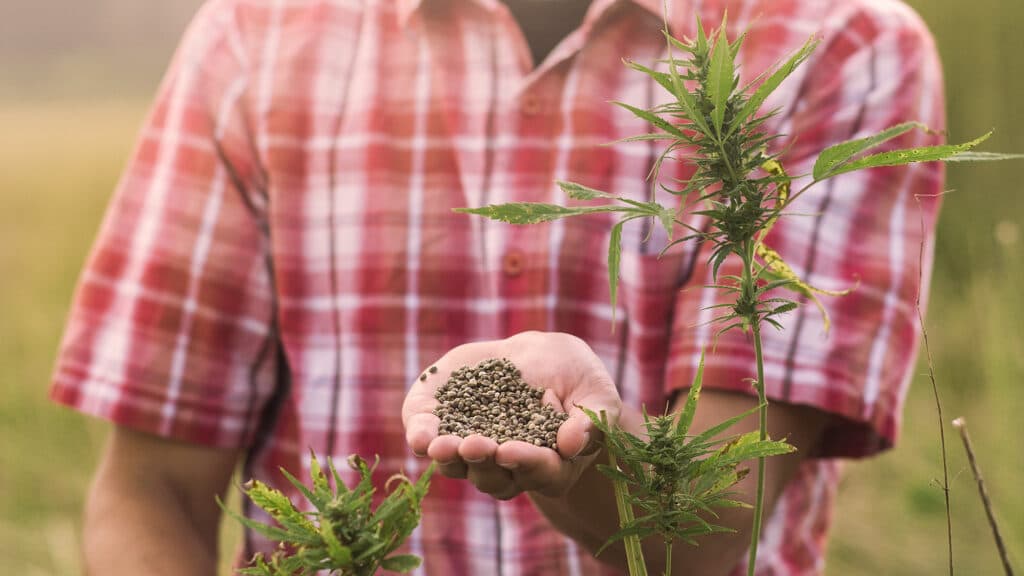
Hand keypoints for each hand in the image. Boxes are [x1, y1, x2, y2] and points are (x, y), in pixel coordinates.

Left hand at [402, 331, 620, 499]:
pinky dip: (422, 435)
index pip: (538, 472)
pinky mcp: (446, 421)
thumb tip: (571, 444)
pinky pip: (429, 437)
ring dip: (447, 457)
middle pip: (492, 477)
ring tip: (440, 445)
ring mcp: (473, 448)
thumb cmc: (578, 381)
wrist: (542, 360)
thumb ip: (590, 420)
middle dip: (480, 462)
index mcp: (550, 466)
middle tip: (474, 446)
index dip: (524, 463)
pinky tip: (420, 433)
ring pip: (457, 465)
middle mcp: (507, 467)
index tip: (510, 450)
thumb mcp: (596, 396)